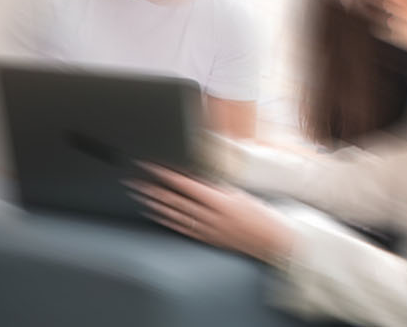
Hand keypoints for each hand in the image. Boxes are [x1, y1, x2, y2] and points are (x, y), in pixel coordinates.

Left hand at [127, 164, 292, 264]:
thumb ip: (215, 186)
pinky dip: (167, 221)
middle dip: (152, 189)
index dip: (164, 174)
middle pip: (174, 200)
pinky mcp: (207, 239)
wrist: (271, 240)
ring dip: (155, 205)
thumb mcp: (237, 192)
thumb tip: (194, 177)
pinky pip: (182, 229)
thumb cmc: (258, 213)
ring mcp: (206, 229)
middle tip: (135, 182)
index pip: (184, 183)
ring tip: (140, 196)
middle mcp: (209, 216)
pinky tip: (157, 215)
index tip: (150, 166)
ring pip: (174, 215)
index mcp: (218, 200)